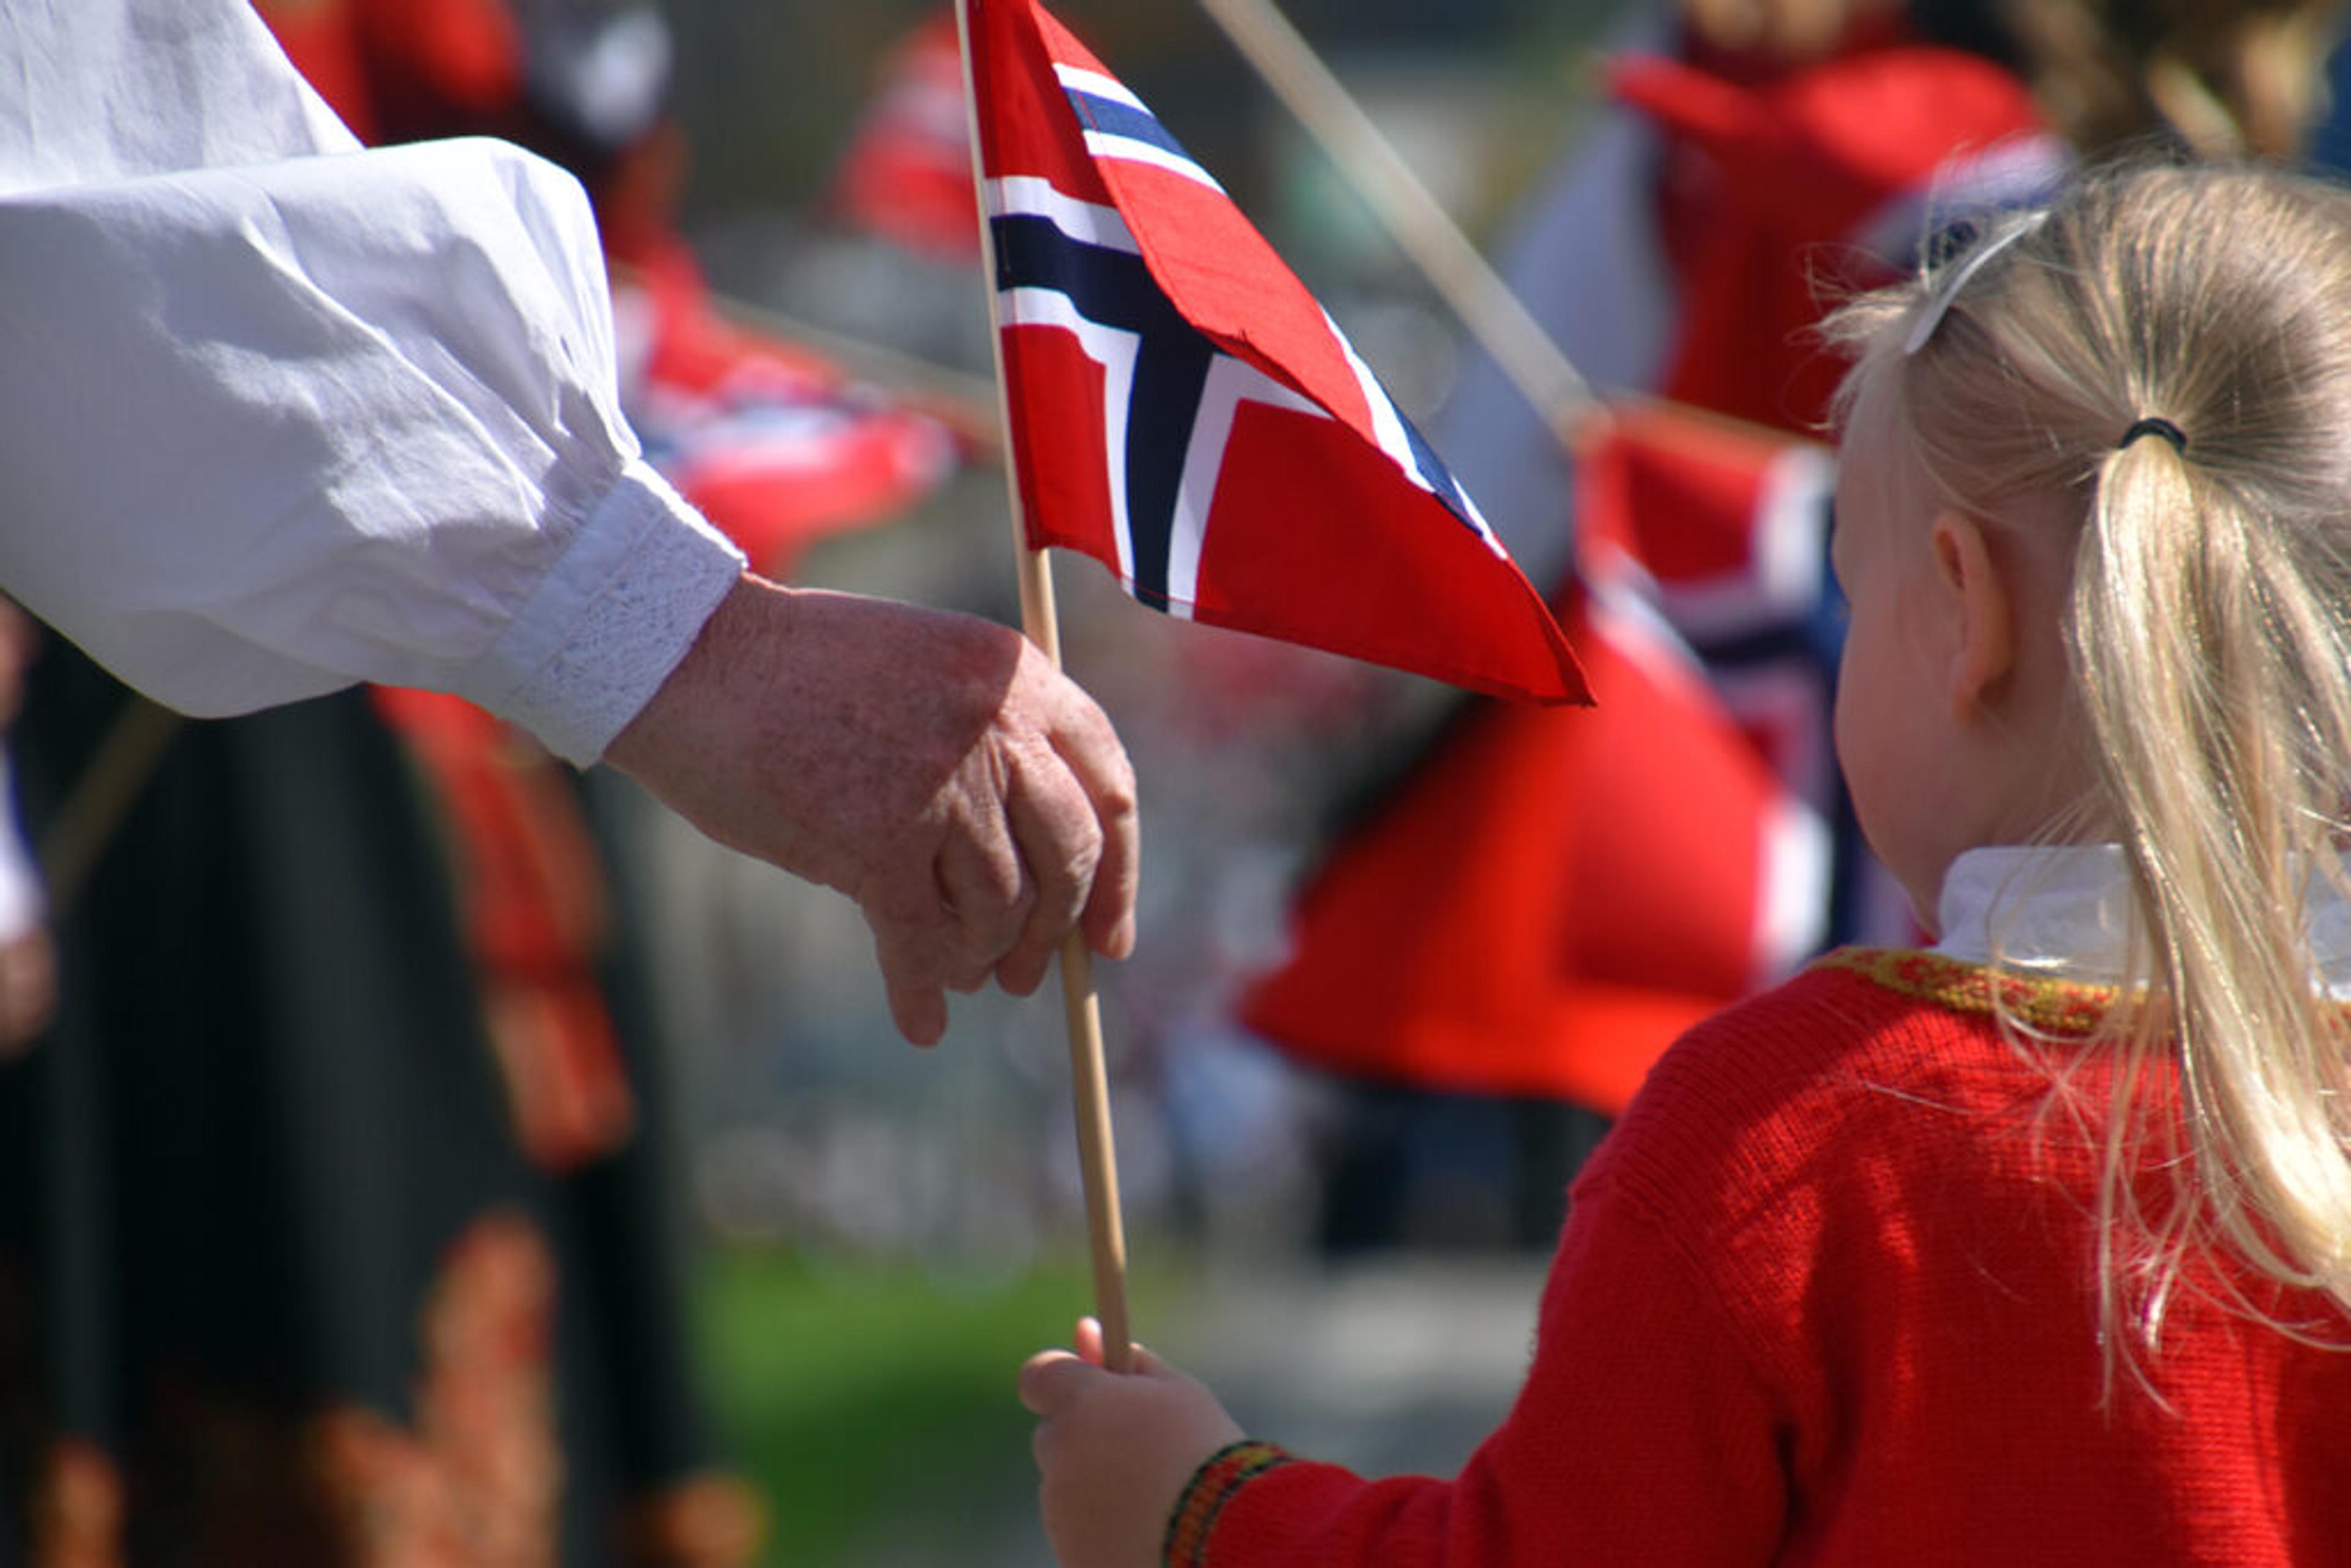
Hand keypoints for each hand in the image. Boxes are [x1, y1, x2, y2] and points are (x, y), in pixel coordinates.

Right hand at [605, 575, 1139, 1042]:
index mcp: (1017, 674)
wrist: (689, 657)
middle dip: (1055, 932)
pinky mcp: (879, 841)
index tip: (1109, 936)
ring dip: (979, 957)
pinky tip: (921, 1020)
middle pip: (1072, 858)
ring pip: (1000, 910)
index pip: (1108, 785)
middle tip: (1028, 974)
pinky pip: (925, 944)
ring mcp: (943, 784)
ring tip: (957, 973)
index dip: (1119, 874)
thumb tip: (1040, 870)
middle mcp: (997, 726)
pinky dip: (923, 991)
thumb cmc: (796, 672)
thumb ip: (993, 741)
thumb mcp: (927, 672)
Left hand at [1020, 1317, 1243, 1567]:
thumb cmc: (1205, 1454)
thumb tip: (1085, 1330)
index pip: (1038, 1377)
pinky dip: (1103, 1527)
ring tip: (1157, 1498)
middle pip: (1054, 1436)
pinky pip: (1078, 1529)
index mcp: (1081, 1405)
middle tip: (1140, 1452)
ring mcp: (1058, 1511)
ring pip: (1067, 1487)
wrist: (1222, 1537)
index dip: (1061, 1380)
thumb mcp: (1178, 1392)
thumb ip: (1126, 1360)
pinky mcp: (1068, 1553)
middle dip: (1085, 1439)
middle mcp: (1058, 1455)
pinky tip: (1148, 1530)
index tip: (1088, 1389)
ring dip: (1097, 1485)